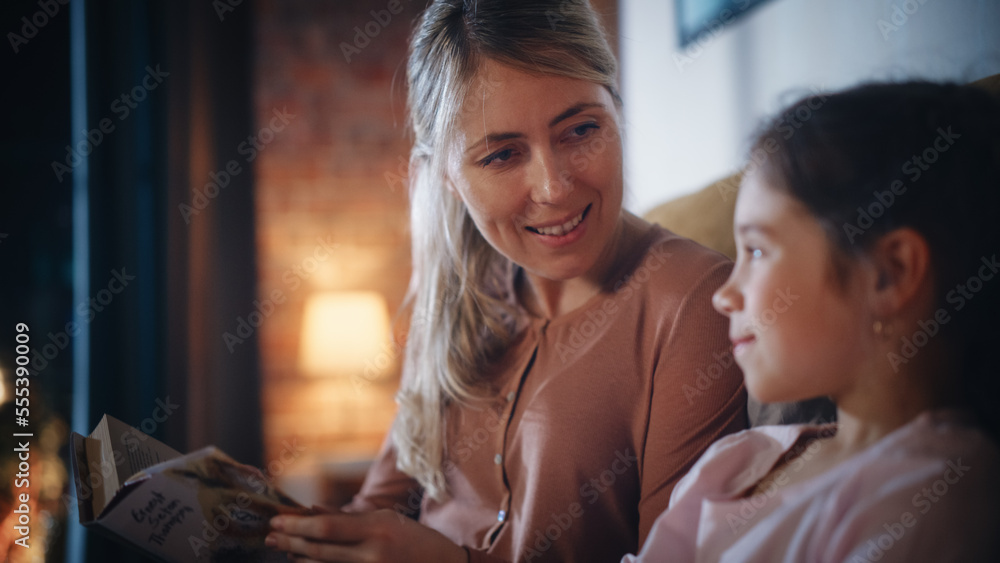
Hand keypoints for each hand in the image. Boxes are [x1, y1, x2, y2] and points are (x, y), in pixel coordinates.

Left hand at [266, 509, 467, 562]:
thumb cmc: (417, 540)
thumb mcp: (387, 519)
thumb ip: (350, 517)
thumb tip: (313, 509)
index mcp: (377, 529)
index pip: (328, 526)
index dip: (298, 524)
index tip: (277, 519)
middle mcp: (372, 554)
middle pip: (320, 549)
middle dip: (290, 540)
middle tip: (269, 534)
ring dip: (298, 556)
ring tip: (281, 546)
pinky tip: (303, 561)